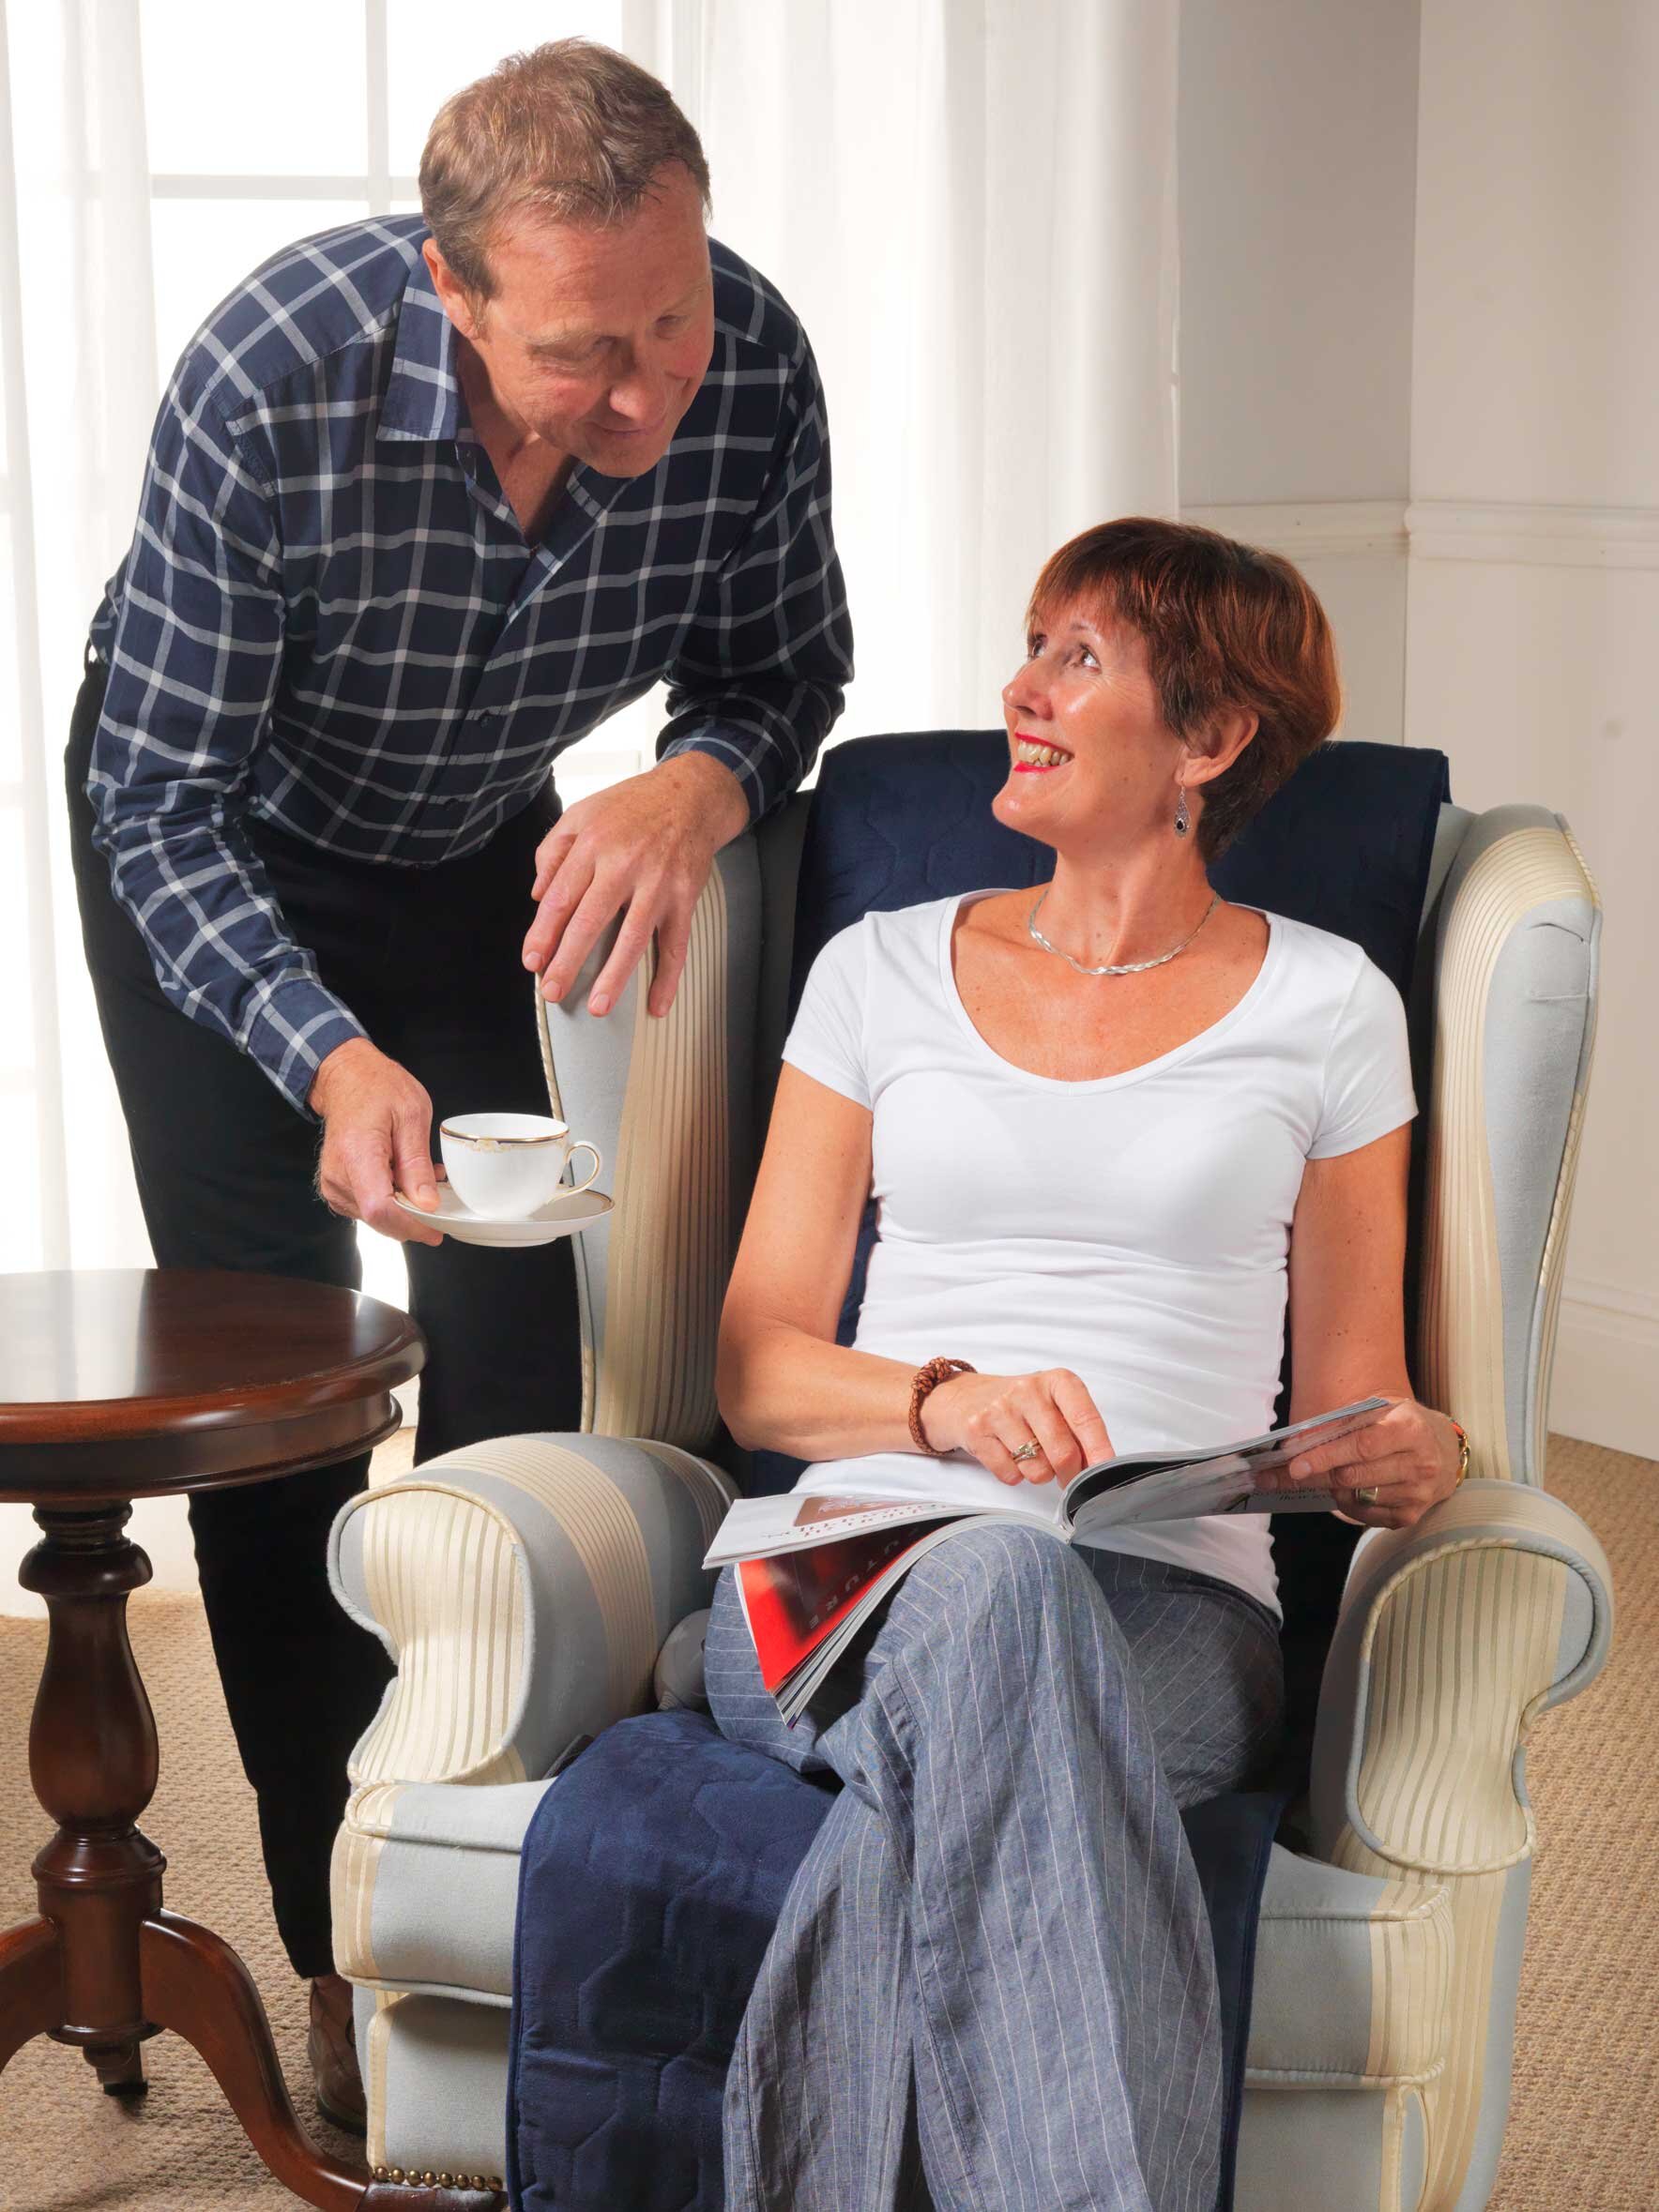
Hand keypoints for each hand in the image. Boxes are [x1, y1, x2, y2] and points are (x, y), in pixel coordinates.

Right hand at [309, 1037, 445, 1246]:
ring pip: (375, 1216)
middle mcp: (338, 1174)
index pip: (380, 1209)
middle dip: (414, 1215)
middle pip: (379, 1218)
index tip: (437, 1228)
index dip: (411, 1225)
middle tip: (437, 1190)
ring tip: (420, 1174)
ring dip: (404, 1205)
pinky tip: (403, 1177)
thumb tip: (427, 1204)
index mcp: (357, 1154)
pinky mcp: (336, 1187)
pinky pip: (367, 1207)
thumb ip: (417, 1164)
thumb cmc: (378, 1088)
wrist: (347, 1078)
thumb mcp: (412, 1115)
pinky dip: (391, 1199)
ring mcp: (333, 1183)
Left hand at [522, 753, 749, 1019]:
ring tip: (598, 1006)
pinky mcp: (685, 898)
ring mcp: (658, 884)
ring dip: (615, 976)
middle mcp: (625, 865)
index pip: (561, 897)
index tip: (533, 959)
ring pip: (633, 937)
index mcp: (594, 844)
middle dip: (568, 961)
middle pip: (590, 921)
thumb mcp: (582, 813)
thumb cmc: (633, 807)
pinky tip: (657, 1003)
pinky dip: (668, 976)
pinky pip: (676, 943)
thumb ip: (553, 850)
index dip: (544, 933)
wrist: (690, 795)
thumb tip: (539, 894)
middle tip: (553, 989)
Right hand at [921, 1368, 1114, 1486]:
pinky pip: (1010, 1474)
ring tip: (1031, 1458)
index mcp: (1056, 1381)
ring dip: (1039, 1475)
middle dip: (1069, 1475)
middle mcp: (1028, 1391)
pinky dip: (1014, 1475)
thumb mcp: (1052, 1403)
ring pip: (1037, 1469)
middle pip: (1062, 1451)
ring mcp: (1000, 1410)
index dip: (1098, 1449)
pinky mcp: (977, 1431)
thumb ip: (1077, 1429)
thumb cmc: (1019, 1404)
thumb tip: (1098, 1465)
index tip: (1104, 1470)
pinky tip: (1009, 1456)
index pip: (1085, 1417)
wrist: (962, 1398)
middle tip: (1067, 1477)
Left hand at [1279, 1397, 1462, 1527]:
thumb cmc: (1401, 1425)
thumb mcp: (1379, 1411)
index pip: (1362, 1446)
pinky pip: (1364, 1515)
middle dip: (1314, 1475)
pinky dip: (1346, 1503)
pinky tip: (1346, 1488)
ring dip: (1330, 1487)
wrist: (1444, 1452)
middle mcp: (1419, 1464)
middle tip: (1281, 1474)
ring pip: (1356, 1498)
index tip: (1294, 1464)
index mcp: (1410, 1430)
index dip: (1326, 1456)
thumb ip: (1340, 1424)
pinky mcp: (1410, 1516)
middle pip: (1354, 1476)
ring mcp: (1417, 1494)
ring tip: (1322, 1474)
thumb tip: (1296, 1444)